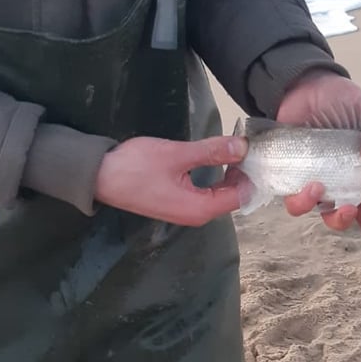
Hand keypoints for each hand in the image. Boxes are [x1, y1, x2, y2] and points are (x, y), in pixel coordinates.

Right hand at [94, 134, 250, 224]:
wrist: (100, 177)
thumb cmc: (136, 166)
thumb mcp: (177, 155)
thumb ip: (212, 152)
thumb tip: (242, 147)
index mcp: (200, 208)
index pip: (241, 196)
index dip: (253, 175)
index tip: (261, 152)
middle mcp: (196, 215)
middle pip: (232, 197)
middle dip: (244, 174)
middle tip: (253, 146)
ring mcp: (186, 211)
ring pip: (219, 194)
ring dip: (230, 174)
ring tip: (239, 148)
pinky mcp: (177, 203)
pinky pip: (206, 192)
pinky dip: (216, 178)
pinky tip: (219, 158)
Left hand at [277, 70, 360, 238]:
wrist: (305, 88)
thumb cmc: (343, 102)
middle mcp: (351, 187)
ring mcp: (325, 188)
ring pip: (334, 220)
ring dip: (341, 220)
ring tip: (343, 205)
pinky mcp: (297, 184)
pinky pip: (299, 206)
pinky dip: (305, 204)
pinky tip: (313, 186)